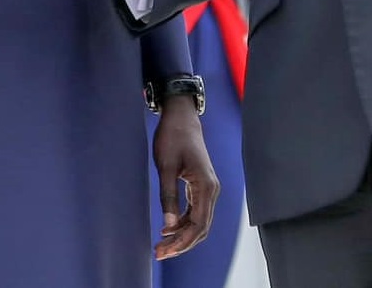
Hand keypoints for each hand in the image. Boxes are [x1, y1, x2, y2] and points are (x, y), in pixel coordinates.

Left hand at [151, 96, 218, 259]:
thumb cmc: (172, 138)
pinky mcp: (201, 186)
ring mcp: (208, 188)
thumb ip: (167, 196)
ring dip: (182, 236)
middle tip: (159, 253)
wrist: (181, 118)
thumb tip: (167, 225)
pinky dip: (183, 223)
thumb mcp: (165, 167)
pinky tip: (167, 228)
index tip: (163, 251)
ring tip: (161, 245)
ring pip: (199, 222)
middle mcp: (212, 190)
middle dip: (181, 244)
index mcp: (206, 186)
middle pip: (201, 228)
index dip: (181, 242)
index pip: (198, 225)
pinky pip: (196, 212)